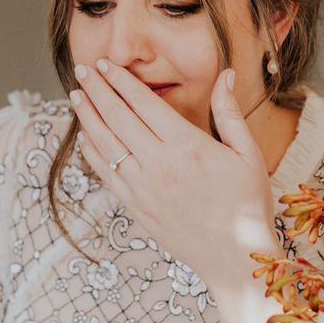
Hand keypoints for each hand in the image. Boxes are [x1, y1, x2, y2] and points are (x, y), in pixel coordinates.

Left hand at [69, 58, 282, 288]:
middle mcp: (159, 164)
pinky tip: (85, 138)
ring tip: (76, 96)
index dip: (120, 81)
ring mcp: (143, 188)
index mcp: (187, 146)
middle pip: (117, 118)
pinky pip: (105, 174)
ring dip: (87, 117)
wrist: (234, 258)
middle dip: (96, 90)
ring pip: (105, 144)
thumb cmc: (246, 204)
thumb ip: (229, 112)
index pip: (143, 103)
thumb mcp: (247, 153)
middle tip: (82, 70)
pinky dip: (91, 153)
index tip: (105, 64)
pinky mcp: (135, 208)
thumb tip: (225, 74)